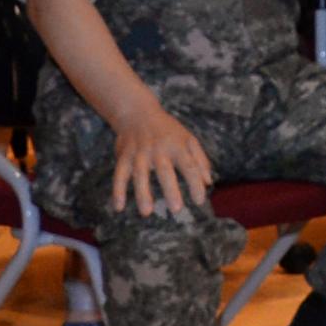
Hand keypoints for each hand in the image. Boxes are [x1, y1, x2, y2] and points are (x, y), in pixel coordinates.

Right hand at [106, 98, 215, 216]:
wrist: (137, 112)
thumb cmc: (168, 130)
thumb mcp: (188, 139)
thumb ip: (199, 160)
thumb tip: (208, 182)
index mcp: (178, 146)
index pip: (189, 166)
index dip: (195, 183)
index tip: (200, 201)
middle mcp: (159, 149)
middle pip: (165, 171)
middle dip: (171, 190)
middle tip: (176, 209)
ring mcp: (140, 153)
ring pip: (140, 174)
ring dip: (142, 194)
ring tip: (146, 213)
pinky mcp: (124, 156)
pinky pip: (119, 174)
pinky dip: (118, 190)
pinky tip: (119, 207)